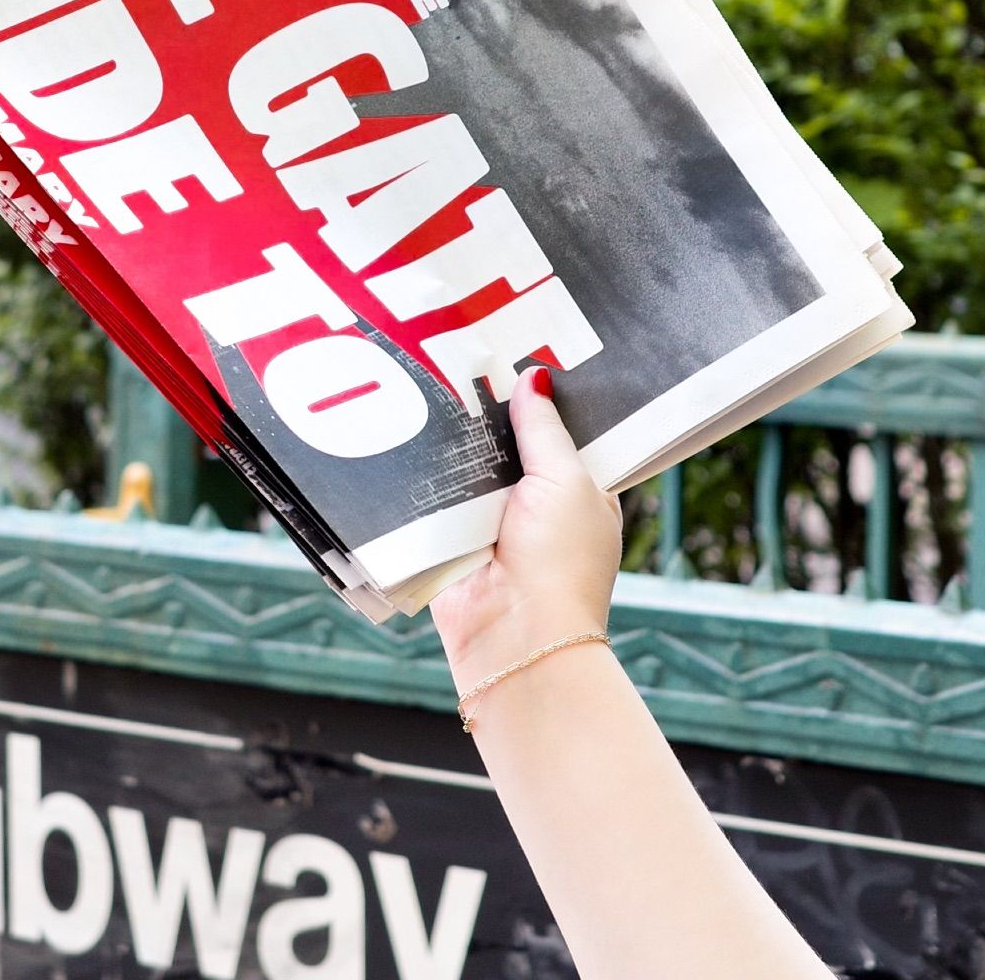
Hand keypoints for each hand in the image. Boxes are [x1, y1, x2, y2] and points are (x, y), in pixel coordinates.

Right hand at [431, 366, 623, 688]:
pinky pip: (433, 492)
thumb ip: (544, 429)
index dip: (539, 396)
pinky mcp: (449, 536)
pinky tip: (407, 426)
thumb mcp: (566, 480)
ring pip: (468, 464)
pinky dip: (425, 472)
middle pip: (507, 443)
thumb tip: (534, 378)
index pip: (558, 431)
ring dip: (454, 440)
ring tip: (429, 378)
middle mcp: (535, 504)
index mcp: (578, 490)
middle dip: (489, 412)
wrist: (514, 635)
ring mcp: (490, 521)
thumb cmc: (561, 562)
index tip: (515, 349)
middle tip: (462, 352)